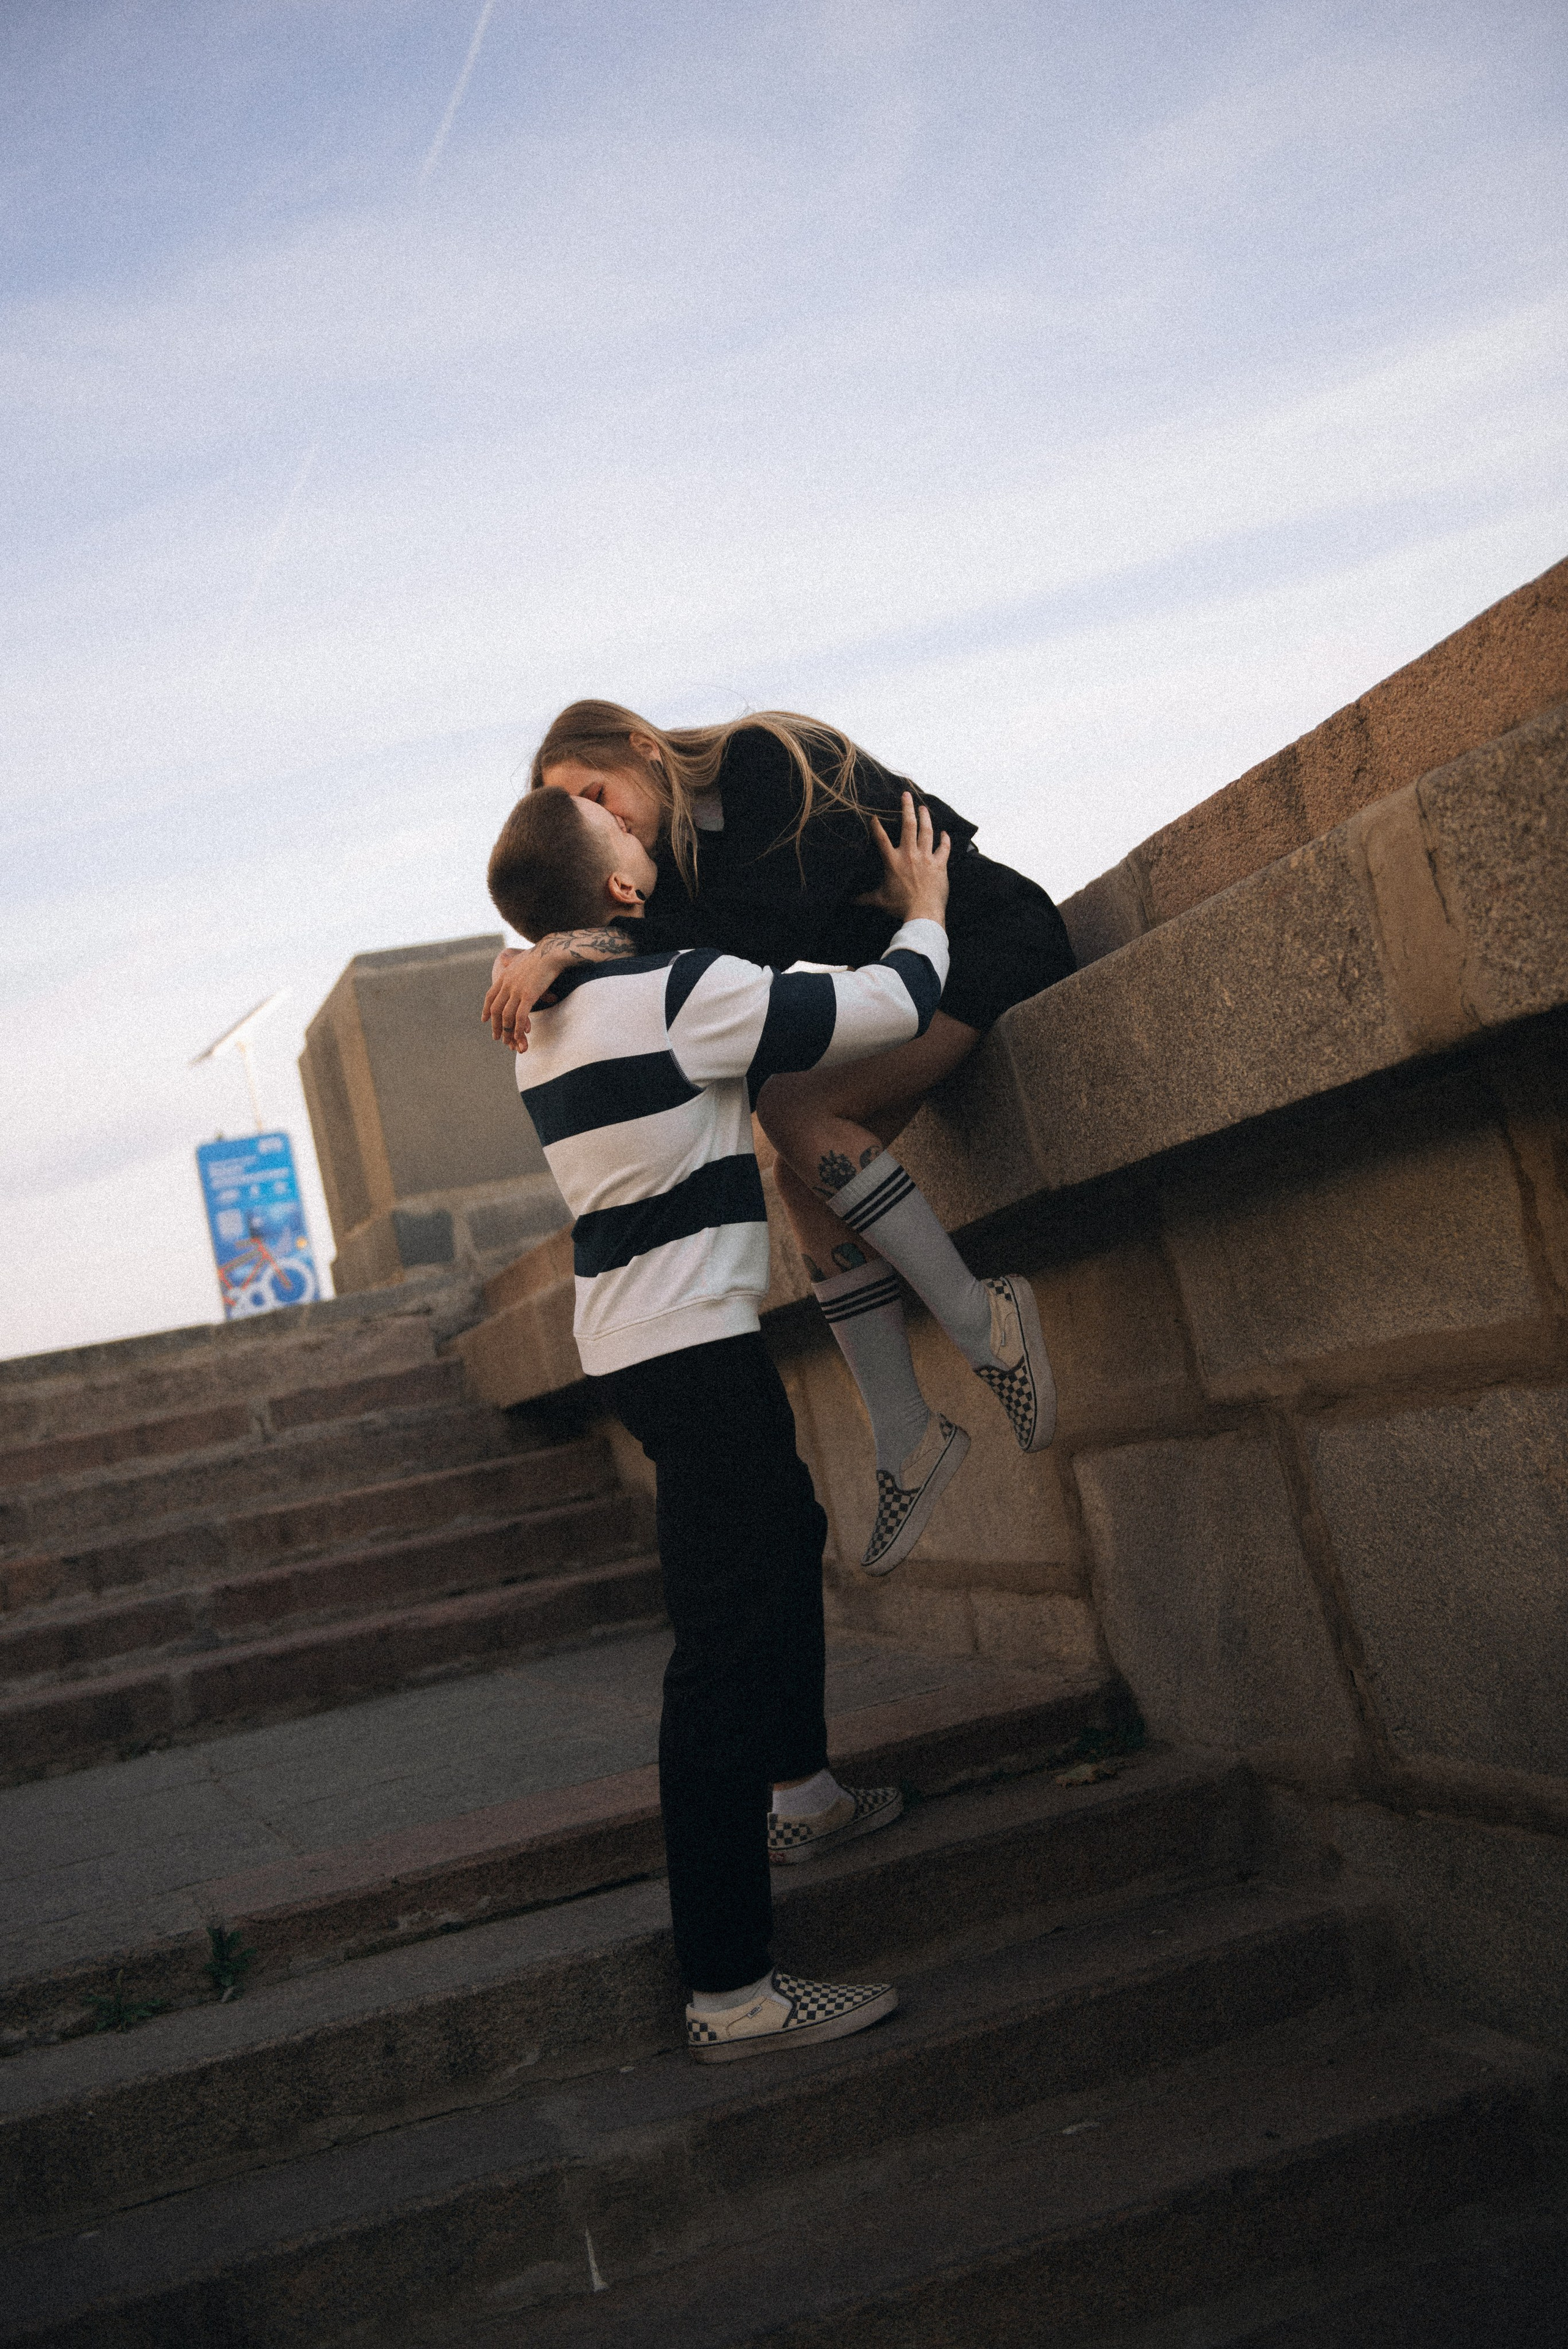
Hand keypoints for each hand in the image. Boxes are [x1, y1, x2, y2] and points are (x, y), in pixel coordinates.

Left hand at [481, 930, 636, 1050]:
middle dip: (496, 1026)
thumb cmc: (542, 953)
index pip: (490, 996)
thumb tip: (510, 963)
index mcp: (505, 975)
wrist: (552, 951)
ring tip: (509, 1042)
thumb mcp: (522, 958)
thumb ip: (514, 964)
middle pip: (496, 1010)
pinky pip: (520, 1016)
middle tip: (497, 1038)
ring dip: (508, 1031)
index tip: (485, 1020)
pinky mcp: (528, 995)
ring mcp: (517, 990)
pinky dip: (519, 1028)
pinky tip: (521, 1036)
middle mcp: (507, 983)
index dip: (486, 1009)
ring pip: (507, 1016)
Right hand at [858, 792, 949, 926]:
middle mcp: (909, 854)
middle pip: (908, 825)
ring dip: (925, 817)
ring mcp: (926, 858)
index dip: (876, 825)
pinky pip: (944, 848)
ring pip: (927, 831)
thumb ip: (865, 897)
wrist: (923, 913)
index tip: (873, 815)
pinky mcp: (939, 864)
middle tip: (906, 795)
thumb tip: (850, 900)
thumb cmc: (901, 907)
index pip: (881, 838)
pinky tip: (944, 833)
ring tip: (923, 807)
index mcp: (892, 861)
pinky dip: (945, 839)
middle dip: (907, 807)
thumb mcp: (880, 900)